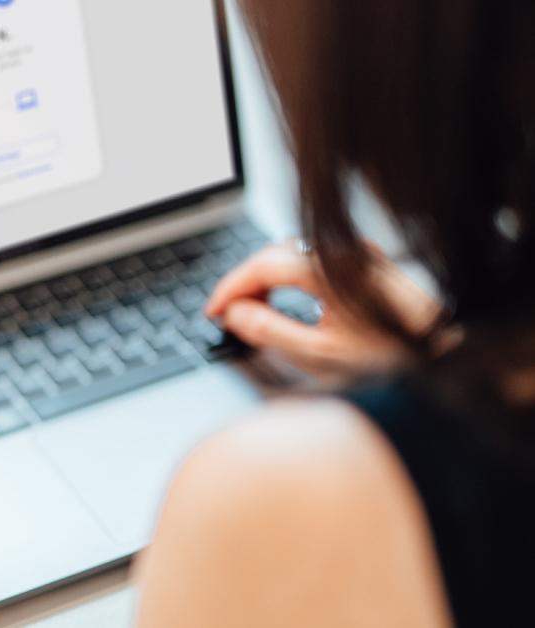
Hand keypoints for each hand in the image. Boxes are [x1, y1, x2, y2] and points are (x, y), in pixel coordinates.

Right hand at [205, 241, 437, 377]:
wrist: (448, 355)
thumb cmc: (394, 359)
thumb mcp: (320, 354)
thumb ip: (269, 331)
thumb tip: (235, 314)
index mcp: (327, 268)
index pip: (260, 266)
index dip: (229, 288)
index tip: (213, 311)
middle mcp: (343, 251)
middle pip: (274, 255)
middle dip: (245, 284)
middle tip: (228, 315)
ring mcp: (358, 253)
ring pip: (293, 255)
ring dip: (267, 279)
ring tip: (253, 311)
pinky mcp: (368, 262)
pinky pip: (314, 259)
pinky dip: (290, 276)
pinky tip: (287, 299)